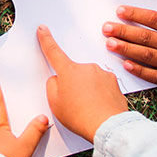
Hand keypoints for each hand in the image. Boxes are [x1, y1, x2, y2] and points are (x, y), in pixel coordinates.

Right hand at [37, 25, 127, 142]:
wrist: (108, 126)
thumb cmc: (80, 117)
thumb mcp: (55, 103)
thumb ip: (52, 85)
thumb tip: (58, 79)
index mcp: (68, 71)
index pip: (53, 51)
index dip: (46, 39)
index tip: (43, 29)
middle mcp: (86, 67)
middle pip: (72, 72)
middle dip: (71, 84)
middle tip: (73, 103)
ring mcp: (102, 73)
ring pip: (88, 79)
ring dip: (87, 90)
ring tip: (88, 109)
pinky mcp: (114, 82)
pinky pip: (102, 85)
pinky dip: (99, 94)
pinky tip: (99, 107)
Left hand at [102, 0, 156, 99]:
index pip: (155, 20)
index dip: (136, 15)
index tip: (120, 11)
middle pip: (146, 37)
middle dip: (123, 31)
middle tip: (105, 28)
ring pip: (147, 55)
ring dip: (126, 48)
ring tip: (109, 43)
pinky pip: (156, 76)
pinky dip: (140, 70)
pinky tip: (126, 65)